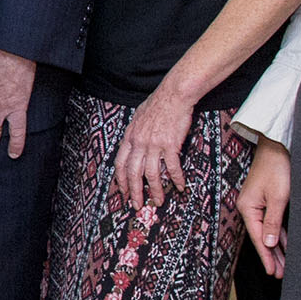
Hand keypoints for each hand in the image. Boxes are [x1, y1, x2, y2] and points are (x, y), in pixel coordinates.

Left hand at [115, 88, 197, 209]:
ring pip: (152, 174)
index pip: (120, 164)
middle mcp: (139, 143)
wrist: (174, 94)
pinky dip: (176, 179)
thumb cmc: (158, 104)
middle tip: (138, 205)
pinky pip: (173, 167)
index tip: (123, 192)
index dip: (121, 180)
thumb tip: (133, 144)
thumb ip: (135, 133)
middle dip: (135, 192)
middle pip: (134, 173)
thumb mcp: (138, 118)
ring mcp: (154, 144)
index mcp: (130, 137)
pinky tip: (180, 187)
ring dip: (156, 190)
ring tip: (159, 201)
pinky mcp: (170, 144)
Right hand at [237, 139, 290, 278]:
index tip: (273, 272)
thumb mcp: (278, 197)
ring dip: (277, 247)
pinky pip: (273, 222)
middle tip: (281, 274)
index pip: (258, 237)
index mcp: (248, 207)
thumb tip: (269, 243)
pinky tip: (285, 246)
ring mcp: (258, 204)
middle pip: (262, 237)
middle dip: (272, 256)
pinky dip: (279, 234)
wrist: (277, 146)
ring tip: (284, 265)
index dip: (267, 256)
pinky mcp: (267, 200)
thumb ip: (272, 222)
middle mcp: (250, 207)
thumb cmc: (277, 168)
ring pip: (268, 231)